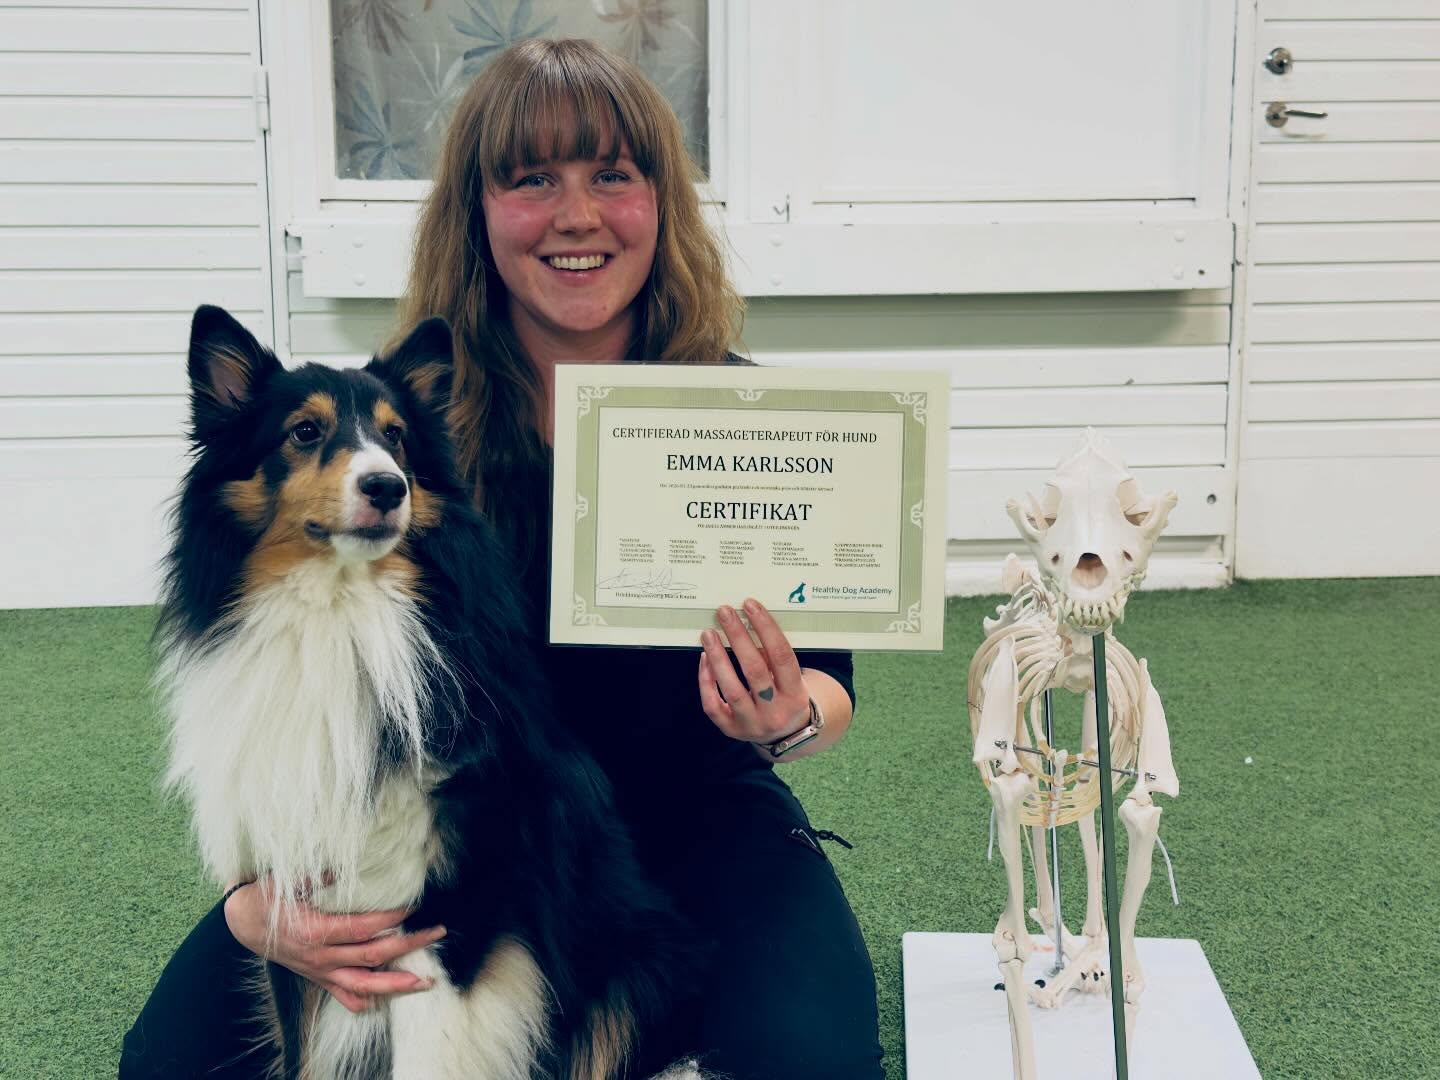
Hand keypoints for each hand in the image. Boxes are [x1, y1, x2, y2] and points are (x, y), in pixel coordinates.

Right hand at [223, 877, 445, 1012]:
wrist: (242, 922)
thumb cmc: (267, 897)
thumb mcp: (289, 878)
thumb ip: (320, 872)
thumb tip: (348, 862)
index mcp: (316, 930)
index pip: (363, 928)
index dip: (390, 919)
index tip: (412, 906)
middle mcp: (321, 956)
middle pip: (373, 956)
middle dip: (409, 946)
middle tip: (436, 933)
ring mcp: (321, 971)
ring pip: (364, 984)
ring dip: (396, 984)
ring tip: (425, 981)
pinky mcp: (319, 978)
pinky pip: (344, 996)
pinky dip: (366, 1000)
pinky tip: (386, 998)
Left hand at [698, 598, 809, 747]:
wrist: (785, 735)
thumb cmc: (786, 697)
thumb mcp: (791, 679)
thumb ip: (772, 656)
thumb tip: (748, 623)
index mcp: (795, 695)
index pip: (781, 656)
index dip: (766, 628)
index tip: (751, 606)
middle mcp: (775, 712)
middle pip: (755, 670)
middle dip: (738, 637)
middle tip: (724, 613)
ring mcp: (752, 723)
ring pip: (732, 689)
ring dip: (718, 658)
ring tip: (708, 634)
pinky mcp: (731, 730)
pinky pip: (713, 706)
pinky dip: (706, 682)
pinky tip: (704, 660)